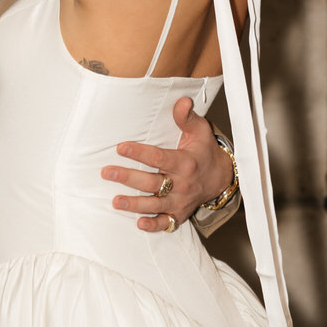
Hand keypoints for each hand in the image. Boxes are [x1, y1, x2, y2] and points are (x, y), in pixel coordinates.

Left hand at [101, 96, 232, 231]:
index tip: (120, 147)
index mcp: (185, 162)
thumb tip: (182, 100)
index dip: (139, 152)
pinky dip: (153, 226)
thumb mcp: (199, 131)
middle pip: (151, 182)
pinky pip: (166, 224)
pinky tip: (138, 224)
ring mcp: (180, 201)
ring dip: (134, 204)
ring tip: (115, 201)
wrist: (220, 177)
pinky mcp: (179, 214)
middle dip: (128, 177)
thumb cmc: (203, 150)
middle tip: (106, 172)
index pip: (159, 157)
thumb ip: (186, 117)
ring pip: (155, 205)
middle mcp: (182, 184)